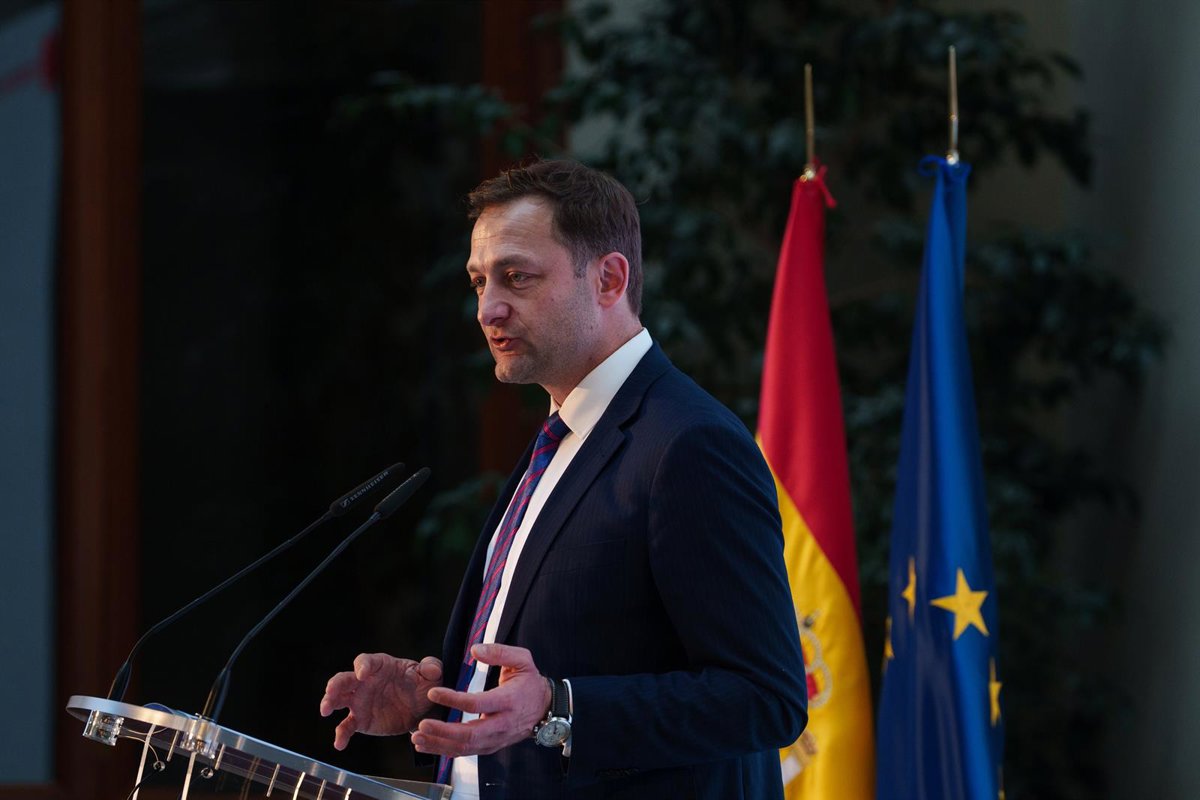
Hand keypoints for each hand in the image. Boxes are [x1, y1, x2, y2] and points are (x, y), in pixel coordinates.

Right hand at [320, 653, 442, 749]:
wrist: (423, 709)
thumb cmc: (424, 685)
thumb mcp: (432, 675)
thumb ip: (432, 668)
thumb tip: (430, 668)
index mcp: (381, 666)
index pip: (365, 661)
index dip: (362, 666)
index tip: (363, 673)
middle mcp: (365, 682)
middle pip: (344, 679)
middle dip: (335, 685)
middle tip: (330, 693)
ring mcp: (360, 702)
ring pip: (338, 700)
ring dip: (328, 703)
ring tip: (324, 711)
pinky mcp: (361, 720)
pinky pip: (347, 726)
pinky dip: (341, 735)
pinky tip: (339, 744)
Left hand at [411, 643, 550, 757]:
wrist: (545, 709)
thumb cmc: (530, 682)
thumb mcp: (522, 660)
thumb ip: (499, 652)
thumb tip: (475, 650)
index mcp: (508, 701)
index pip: (477, 703)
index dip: (453, 699)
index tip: (433, 692)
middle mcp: (502, 724)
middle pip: (470, 734)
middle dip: (443, 732)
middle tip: (422, 725)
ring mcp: (497, 739)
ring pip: (466, 748)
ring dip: (439, 745)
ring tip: (417, 738)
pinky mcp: (491, 747)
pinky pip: (467, 752)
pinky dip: (445, 751)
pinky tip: (428, 746)